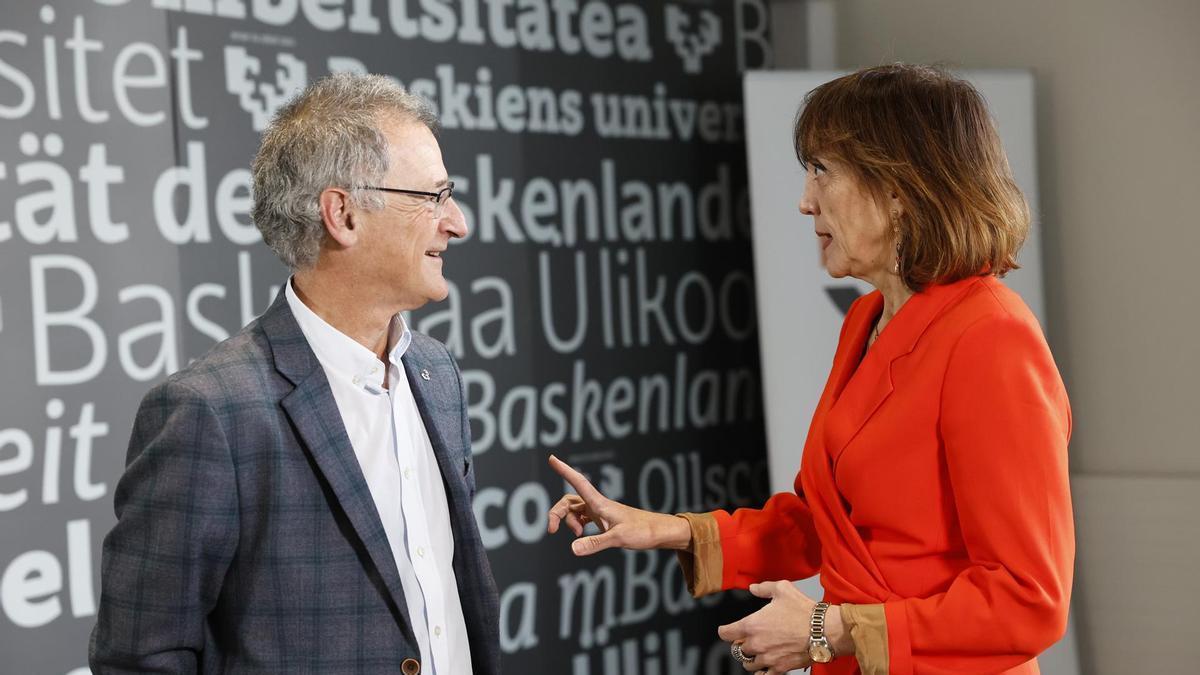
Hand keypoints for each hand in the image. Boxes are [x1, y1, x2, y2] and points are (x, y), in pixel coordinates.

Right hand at [546, 455, 690, 555]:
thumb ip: (595, 543)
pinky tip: (582, 536)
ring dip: (568, 521)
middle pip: (567, 500)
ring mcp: (600, 511)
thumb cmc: (642, 531)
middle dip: (556, 513)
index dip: (564, 470)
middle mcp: (597, 504)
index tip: (551, 458)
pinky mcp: (604, 519)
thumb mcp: (618, 539)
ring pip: (574, 509)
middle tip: (552, 531)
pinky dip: (576, 525)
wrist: (659, 532)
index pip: (578, 482)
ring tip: (578, 536)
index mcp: (599, 503)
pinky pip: (582, 517)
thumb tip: (573, 548)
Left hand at [717, 581, 851, 673]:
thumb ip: (764, 588)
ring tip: (757, 652)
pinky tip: (765, 666)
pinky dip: (762, 671)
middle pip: (737, 649)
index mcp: (752, 625)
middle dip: (741, 643)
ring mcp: (768, 658)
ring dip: (750, 658)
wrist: (824, 630)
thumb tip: (753, 588)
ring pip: (748, 664)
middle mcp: (757, 644)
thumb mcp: (782, 589)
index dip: (725, 630)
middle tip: (749, 639)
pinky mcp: (780, 668)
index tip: (727, 630)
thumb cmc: (803, 611)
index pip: (726, 633)